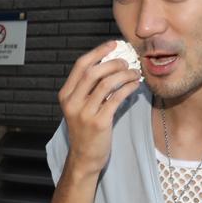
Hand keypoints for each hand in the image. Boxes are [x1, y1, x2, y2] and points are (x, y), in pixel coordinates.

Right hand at [58, 40, 143, 174]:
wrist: (84, 157)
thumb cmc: (86, 130)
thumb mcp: (79, 107)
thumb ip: (88, 89)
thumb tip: (111, 64)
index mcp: (66, 95)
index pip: (80, 65)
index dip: (98, 52)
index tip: (114, 45)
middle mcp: (72, 102)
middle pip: (94, 72)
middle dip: (114, 63)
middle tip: (127, 62)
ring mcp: (84, 113)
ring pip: (107, 83)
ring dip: (124, 74)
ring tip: (135, 73)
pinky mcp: (99, 122)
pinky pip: (116, 98)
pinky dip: (128, 88)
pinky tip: (135, 86)